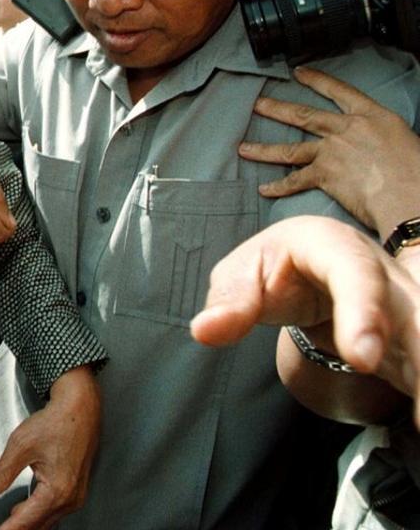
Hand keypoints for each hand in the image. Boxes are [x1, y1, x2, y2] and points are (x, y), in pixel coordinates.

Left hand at [0, 365, 99, 529]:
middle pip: (39, 525)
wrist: (81, 408)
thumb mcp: (21, 445)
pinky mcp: (77, 488)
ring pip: (48, 520)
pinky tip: (24, 510)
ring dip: (28, 523)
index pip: (26, 520)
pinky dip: (39, 514)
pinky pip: (56, 511)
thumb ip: (2, 473)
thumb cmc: (53, 423)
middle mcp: (70, 499)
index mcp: (57, 491)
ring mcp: (77, 495)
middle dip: (18, 529)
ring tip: (8, 524)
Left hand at [191, 216, 419, 423]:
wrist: (306, 264)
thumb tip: (205, 331)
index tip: (363, 358)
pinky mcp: (413, 339)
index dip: (363, 312)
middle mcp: (382, 275)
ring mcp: (405, 306)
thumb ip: (229, 302)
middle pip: (414, 310)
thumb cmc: (273, 266)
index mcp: (333, 246)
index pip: (355, 273)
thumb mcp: (242, 274)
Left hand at [238, 67, 419, 236]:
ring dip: (263, 149)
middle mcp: (346, 129)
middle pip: (303, 115)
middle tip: (256, 104)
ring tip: (243, 148)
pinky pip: (295, 181)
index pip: (339, 91)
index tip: (298, 72)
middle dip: (276, 109)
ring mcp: (331, 152)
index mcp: (371, 115)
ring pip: (290, 149)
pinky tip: (264, 189)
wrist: (409, 193)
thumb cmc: (417, 169)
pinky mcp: (325, 175)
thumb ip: (382, 135)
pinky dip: (279, 187)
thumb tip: (378, 143)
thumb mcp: (404, 137)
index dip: (317, 80)